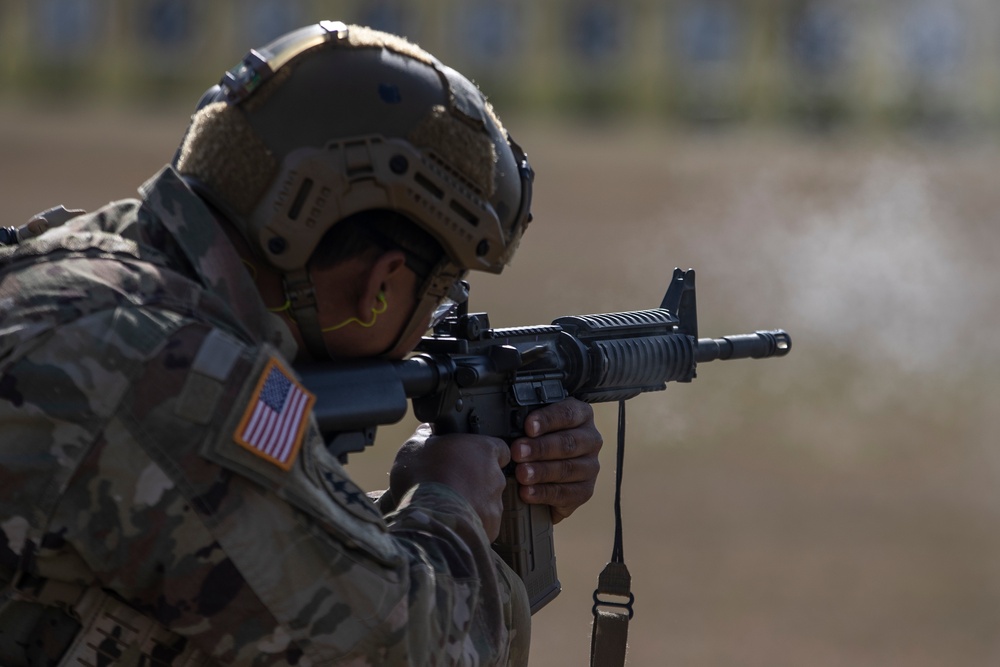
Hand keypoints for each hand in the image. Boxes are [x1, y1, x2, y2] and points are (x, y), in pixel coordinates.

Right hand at [389, 425, 509, 540]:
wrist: (430, 518)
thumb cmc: (424, 477)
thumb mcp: (416, 445)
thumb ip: (428, 435)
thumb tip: (429, 430)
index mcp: (485, 450)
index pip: (499, 449)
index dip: (485, 454)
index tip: (470, 459)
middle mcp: (497, 477)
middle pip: (491, 477)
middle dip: (475, 482)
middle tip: (450, 485)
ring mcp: (495, 506)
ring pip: (487, 503)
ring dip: (472, 504)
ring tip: (446, 507)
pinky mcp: (491, 529)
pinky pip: (482, 525)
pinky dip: (470, 525)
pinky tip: (450, 523)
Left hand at [510, 398, 602, 523]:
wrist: (543, 474)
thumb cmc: (537, 441)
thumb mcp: (534, 426)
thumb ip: (527, 424)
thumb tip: (508, 425)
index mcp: (581, 415)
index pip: (568, 414)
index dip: (547, 420)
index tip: (528, 427)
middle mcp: (590, 439)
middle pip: (568, 443)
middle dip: (540, 448)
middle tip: (518, 452)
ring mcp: (590, 466)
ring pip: (567, 469)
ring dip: (541, 471)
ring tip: (521, 474)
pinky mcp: (585, 491)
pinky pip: (566, 494)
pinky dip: (544, 493)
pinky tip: (527, 492)